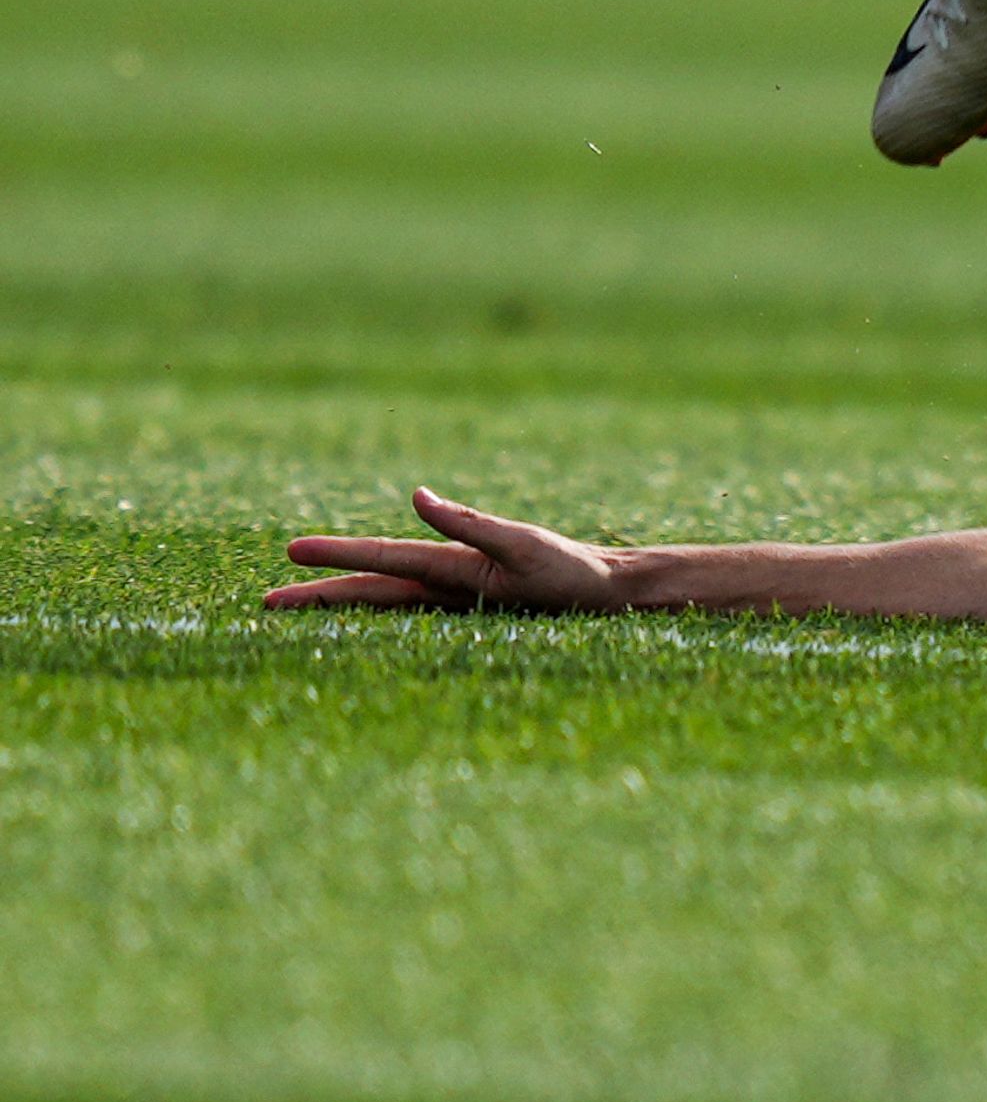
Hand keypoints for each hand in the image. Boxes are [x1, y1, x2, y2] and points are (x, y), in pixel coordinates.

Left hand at [266, 487, 633, 613]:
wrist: (605, 595)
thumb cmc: (569, 570)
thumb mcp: (522, 540)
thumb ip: (467, 521)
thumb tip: (416, 497)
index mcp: (451, 576)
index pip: (382, 562)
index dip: (335, 555)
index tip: (290, 553)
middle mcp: (442, 594)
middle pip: (367, 594)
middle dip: (316, 598)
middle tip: (264, 604)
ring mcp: (452, 602)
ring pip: (381, 601)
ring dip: (337, 601)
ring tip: (296, 604)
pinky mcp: (465, 600)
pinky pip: (405, 602)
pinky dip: (373, 598)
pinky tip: (365, 598)